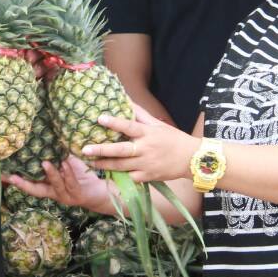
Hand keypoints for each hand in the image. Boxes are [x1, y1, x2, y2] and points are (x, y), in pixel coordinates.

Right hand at [5, 155, 115, 215]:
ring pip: (54, 185)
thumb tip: (48, 137)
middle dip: (24, 184)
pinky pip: (71, 183)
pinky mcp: (77, 196)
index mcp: (49, 187)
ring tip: (45, 163)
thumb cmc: (82, 176)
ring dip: (50, 174)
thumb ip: (57, 156)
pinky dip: (67, 173)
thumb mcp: (68, 164)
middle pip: (36, 190)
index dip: (17, 181)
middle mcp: (54, 194)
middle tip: (13, 176)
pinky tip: (65, 163)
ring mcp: (65, 196)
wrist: (100, 192)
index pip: (30, 184)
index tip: (4, 174)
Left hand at [79, 107, 196, 183]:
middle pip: (121, 150)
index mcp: (148, 133)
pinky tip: (107, 174)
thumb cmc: (172, 138)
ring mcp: (146, 165)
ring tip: (91, 163)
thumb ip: (140, 113)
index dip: (114, 122)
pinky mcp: (148, 177)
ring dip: (105, 165)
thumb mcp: (158, 124)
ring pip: (121, 166)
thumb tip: (125, 99)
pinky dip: (119, 176)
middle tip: (85, 149)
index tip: (100, 118)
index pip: (129, 126)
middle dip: (102, 150)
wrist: (192, 159)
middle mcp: (146, 149)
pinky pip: (130, 177)